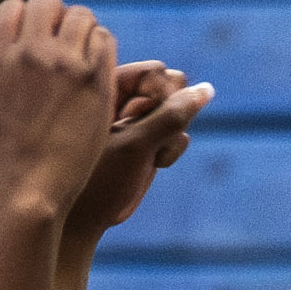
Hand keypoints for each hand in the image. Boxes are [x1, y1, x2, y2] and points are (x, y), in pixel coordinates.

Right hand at [0, 0, 115, 215]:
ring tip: (84, 59)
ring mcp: (63, 62)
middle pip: (49, 1)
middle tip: (65, 44)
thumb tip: (14, 44)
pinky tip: (99, 71)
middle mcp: (29, 52)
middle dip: (58, 16)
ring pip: (81, 15)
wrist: (31, 183)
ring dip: (85, 30)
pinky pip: (104, 39)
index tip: (37, 38)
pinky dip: (103, 49)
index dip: (28, 18)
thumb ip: (3, 65)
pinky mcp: (93, 77)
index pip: (13, 6)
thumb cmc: (11, 150)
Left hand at [68, 59, 211, 248]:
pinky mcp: (150, 141)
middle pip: (172, 87)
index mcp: (106, 87)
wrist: (83, 217)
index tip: (142, 121)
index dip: (160, 94)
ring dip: (172, 134)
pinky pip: (180, 132)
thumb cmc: (96, 178)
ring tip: (147, 155)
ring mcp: (139, 121)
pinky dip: (173, 148)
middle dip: (169, 113)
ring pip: (180, 111)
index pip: (154, 72)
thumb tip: (208, 89)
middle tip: (147, 138)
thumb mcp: (134, 145)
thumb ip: (170, 116)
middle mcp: (124, 99)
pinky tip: (154, 164)